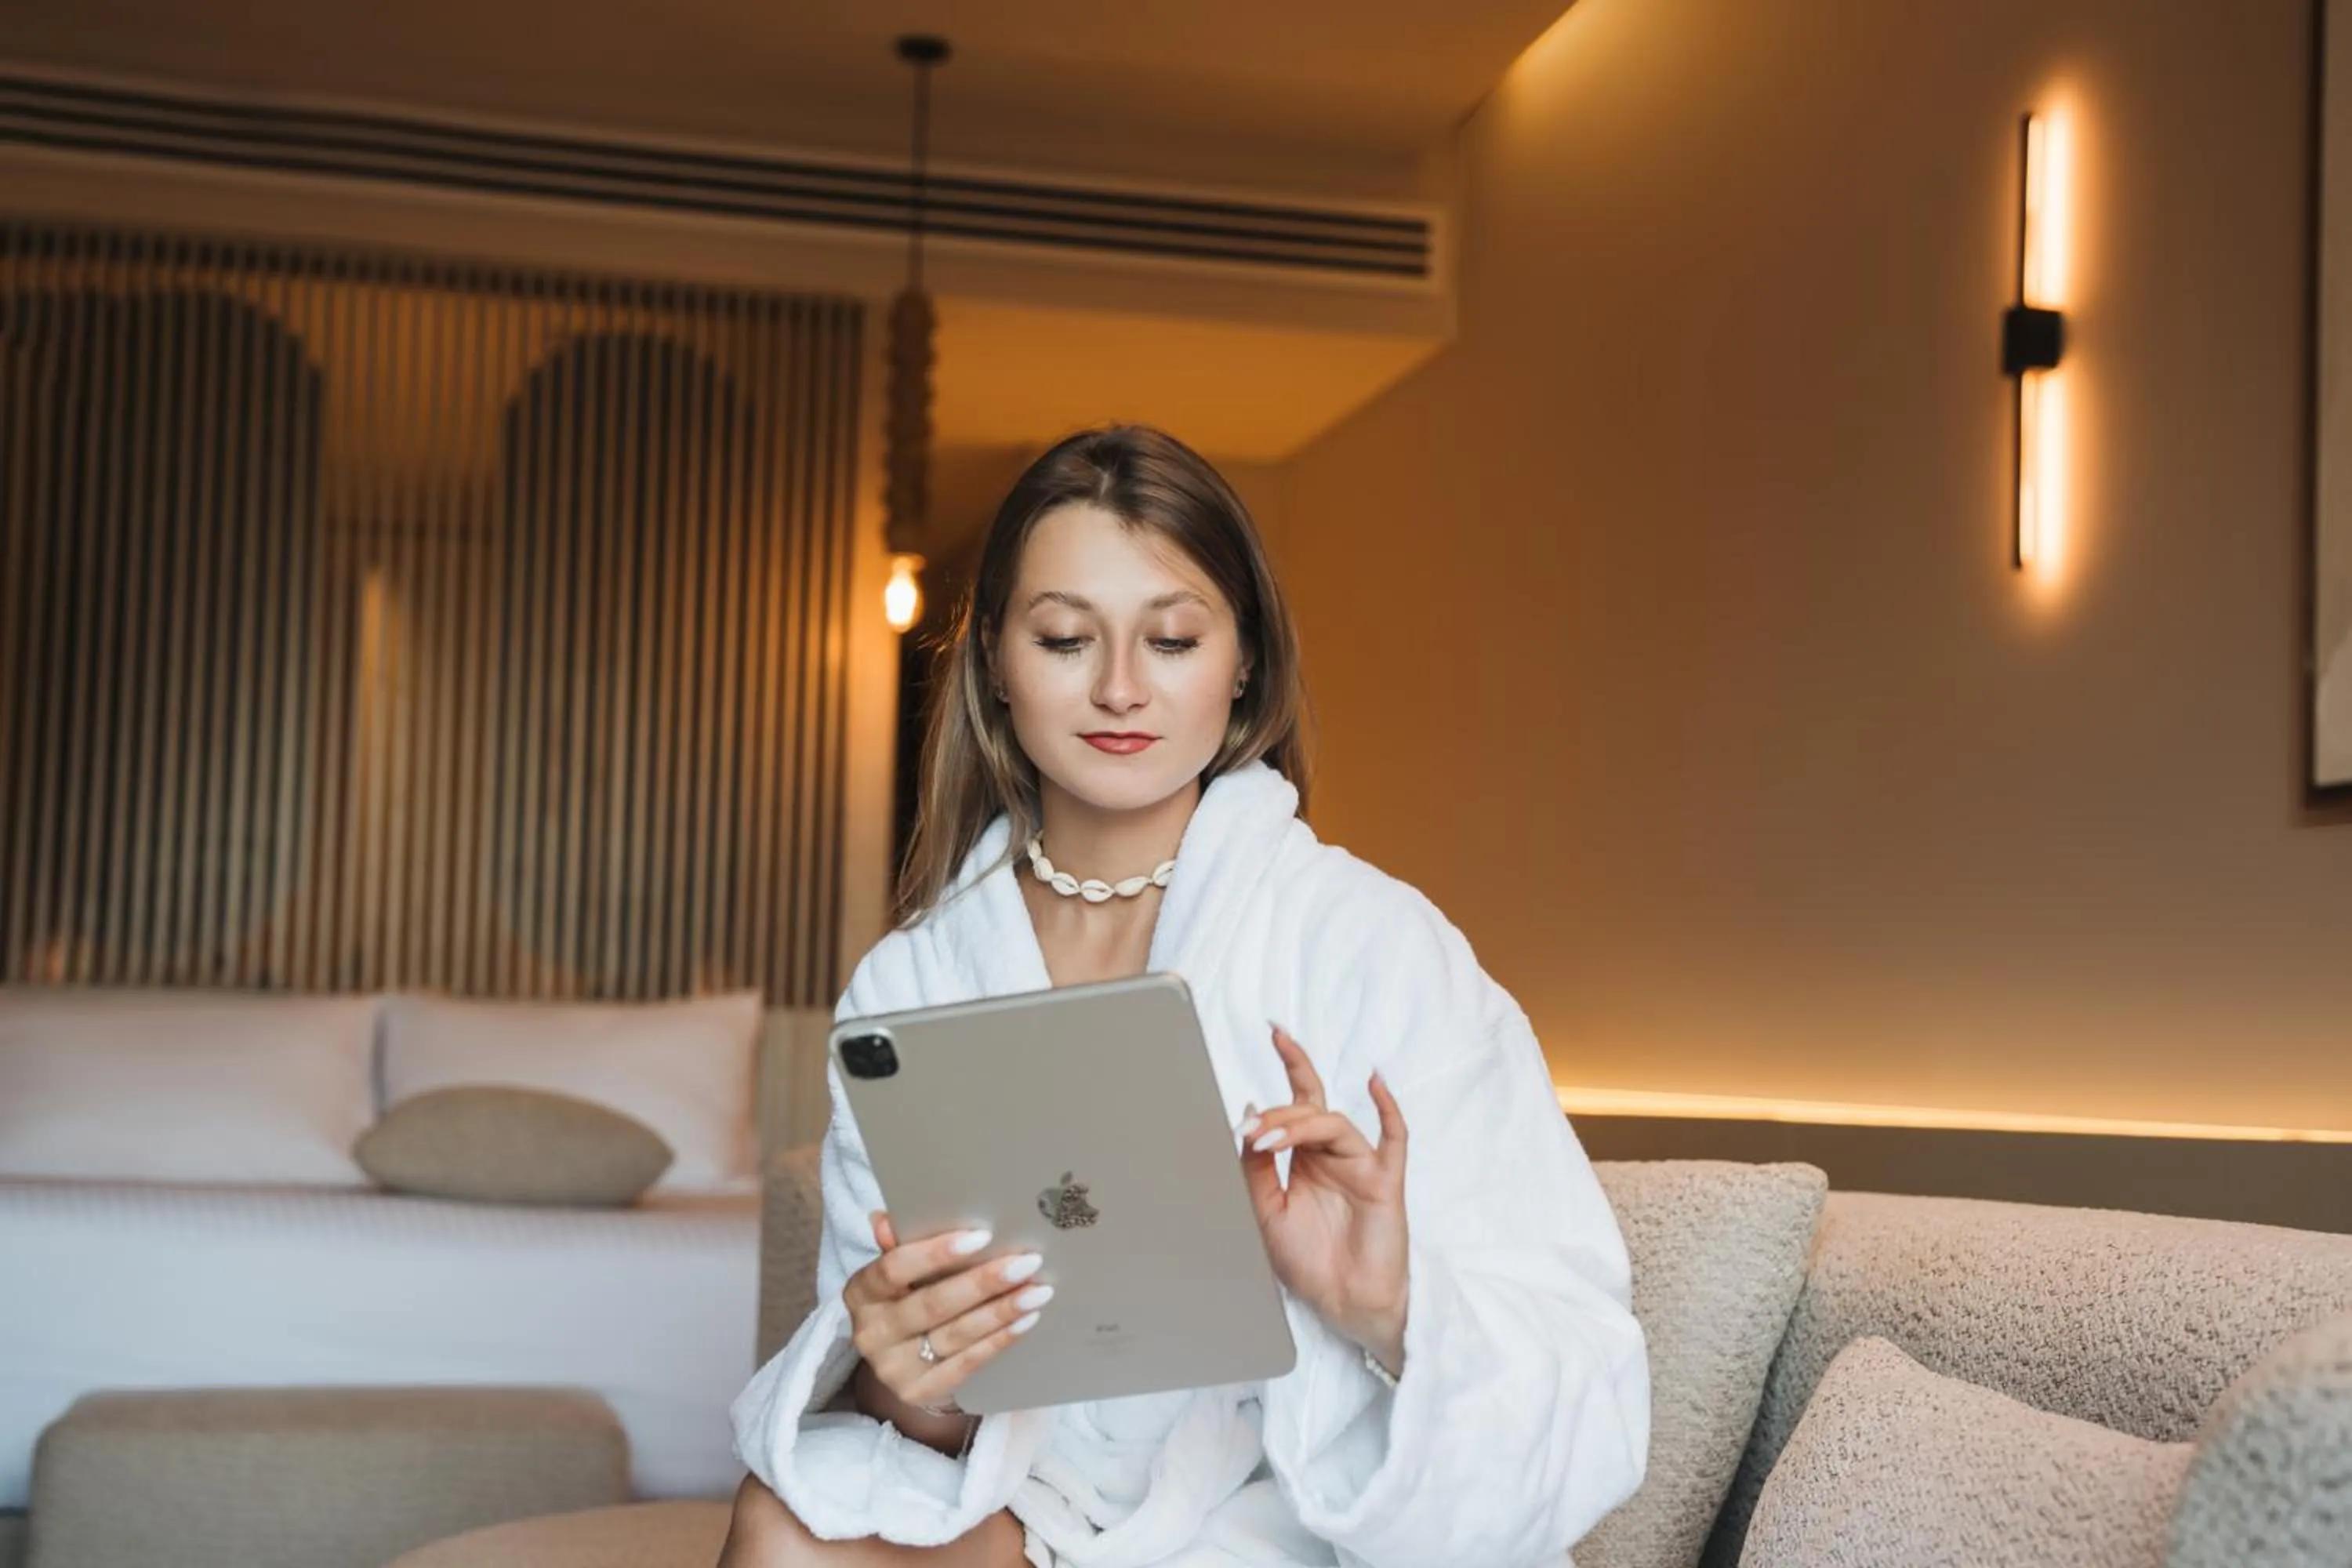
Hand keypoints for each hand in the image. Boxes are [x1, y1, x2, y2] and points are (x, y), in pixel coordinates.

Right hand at [843, 1213, 1052, 1414]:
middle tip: (1027, 1262)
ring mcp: (893, 1368)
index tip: (982, 1236)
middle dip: (984, 1282)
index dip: (937, 1252)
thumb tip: (886, 1219)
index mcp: (861, 1292)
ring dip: (1001, 1311)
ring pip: (956, 1334)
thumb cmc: (908, 1299)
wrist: (904, 1363)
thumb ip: (900, 1244)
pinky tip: (1026, 1320)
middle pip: (933, 1304)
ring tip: (1038, 1291)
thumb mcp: (900, 1273)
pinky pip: (967, 1363)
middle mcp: (871, 1332)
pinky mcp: (919, 1392)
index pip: (894, 1267)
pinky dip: (1000, 1340)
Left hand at [1240, 1024, 1409, 1373]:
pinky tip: (1375, 1083)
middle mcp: (1332, 1156)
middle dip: (1279, 1110)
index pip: (1292, 1111)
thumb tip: (1248, 1114)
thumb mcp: (1267, 1211)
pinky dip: (1388, 1108)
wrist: (1340, 1302)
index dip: (1270, 1101)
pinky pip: (1395, 1138)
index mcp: (1304, 1160)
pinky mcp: (1385, 1181)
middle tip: (1252, 1128)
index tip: (1241, 1118)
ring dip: (1300, 1125)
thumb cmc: (1309, 1262)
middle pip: (1310, 1108)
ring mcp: (1360, 1165)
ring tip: (1271, 1141)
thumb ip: (1255, 1167)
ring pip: (1334, 1124)